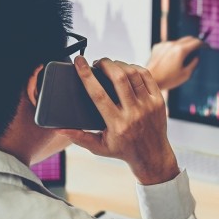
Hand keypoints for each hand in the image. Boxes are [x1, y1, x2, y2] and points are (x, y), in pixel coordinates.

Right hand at [58, 56, 178, 184]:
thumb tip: (60, 128)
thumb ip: (80, 137)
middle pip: (118, 78)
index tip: (79, 62)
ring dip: (119, 64)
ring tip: (111, 66)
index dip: (86, 75)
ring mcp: (148, 105)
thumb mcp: (100, 148)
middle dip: (105, 64)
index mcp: (117, 124)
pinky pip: (146, 76)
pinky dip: (134, 68)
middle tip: (98, 63)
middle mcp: (134, 113)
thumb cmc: (124, 150)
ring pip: (133, 74)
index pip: (98, 94)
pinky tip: (127, 69)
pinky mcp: (158, 100)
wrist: (153, 156)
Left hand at [147, 36, 203, 89]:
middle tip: (197, 48)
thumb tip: (196, 58)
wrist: (150, 79)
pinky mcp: (157, 46)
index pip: (196, 42)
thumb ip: (193, 64)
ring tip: (181, 58)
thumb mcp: (185, 75)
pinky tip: (170, 59)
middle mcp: (172, 44)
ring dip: (182, 46)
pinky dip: (172, 49)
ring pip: (177, 42)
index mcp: (181, 50)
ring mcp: (164, 45)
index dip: (202, 44)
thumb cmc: (167, 79)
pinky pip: (168, 45)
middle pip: (187, 38)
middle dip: (194, 42)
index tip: (205, 46)